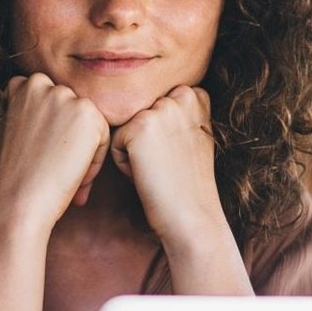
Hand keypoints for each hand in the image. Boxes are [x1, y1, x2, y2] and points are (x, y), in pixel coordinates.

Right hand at [0, 73, 110, 225]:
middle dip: (69, 137)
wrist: (19, 199)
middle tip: (56, 168)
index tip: (43, 155)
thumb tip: (55, 115)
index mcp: (20, 85)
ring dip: (83, 147)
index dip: (51, 132)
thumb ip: (29, 112)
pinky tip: (76, 176)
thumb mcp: (11, 130)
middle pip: (71, 109)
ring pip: (88, 122)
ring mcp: (64, 95)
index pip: (50, 101)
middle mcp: (40, 83)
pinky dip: (95, 159)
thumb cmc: (15, 174)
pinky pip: (103, 135)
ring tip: (66, 174)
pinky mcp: (86, 112)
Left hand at [112, 86, 227, 245]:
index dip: (162, 134)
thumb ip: (179, 112)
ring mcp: (161, 109)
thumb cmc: (189, 184)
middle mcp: (182, 94)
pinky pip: (114, 143)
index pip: (156, 105)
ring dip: (134, 151)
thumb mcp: (196, 136)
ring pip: (126, 128)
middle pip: (140, 114)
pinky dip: (124, 164)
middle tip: (169, 164)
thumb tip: (147, 104)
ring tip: (159, 169)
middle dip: (146, 140)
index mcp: (197, 94)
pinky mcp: (139, 126)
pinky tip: (148, 175)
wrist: (192, 216)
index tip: (180, 154)